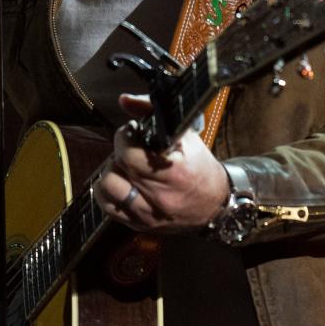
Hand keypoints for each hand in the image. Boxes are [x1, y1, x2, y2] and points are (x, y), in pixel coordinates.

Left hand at [95, 94, 229, 231]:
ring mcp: (149, 214)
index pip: (129, 155)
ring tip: (123, 167)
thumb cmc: (201, 169)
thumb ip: (153, 112)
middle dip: (119, 152)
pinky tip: (121, 184)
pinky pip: (109, 208)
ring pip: (107, 190)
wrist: (216, 205)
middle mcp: (160, 196)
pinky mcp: (140, 225)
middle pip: (117, 169)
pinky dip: (108, 193)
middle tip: (130, 148)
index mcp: (174, 172)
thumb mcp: (186, 136)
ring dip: (110, 173)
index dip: (125, 138)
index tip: (131, 133)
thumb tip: (125, 100)